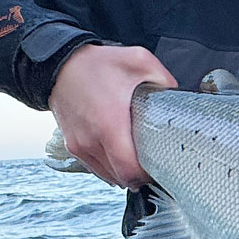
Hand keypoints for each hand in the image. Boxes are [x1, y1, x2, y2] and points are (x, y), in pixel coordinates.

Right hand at [49, 44, 175, 187]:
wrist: (59, 64)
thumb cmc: (97, 64)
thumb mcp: (138, 61)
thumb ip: (163, 79)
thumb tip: (178, 95)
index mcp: (109, 125)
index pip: (129, 170)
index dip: (147, 175)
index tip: (160, 168)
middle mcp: (90, 140)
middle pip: (120, 178)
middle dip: (140, 176)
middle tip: (155, 165)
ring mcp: (79, 145)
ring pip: (107, 175)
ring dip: (124, 173)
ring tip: (139, 161)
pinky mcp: (72, 145)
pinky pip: (95, 167)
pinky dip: (109, 167)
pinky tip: (121, 157)